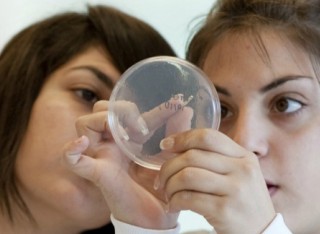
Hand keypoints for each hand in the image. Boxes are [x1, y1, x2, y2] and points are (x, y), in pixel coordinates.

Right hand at [62, 97, 192, 228]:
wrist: (157, 216)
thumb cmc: (160, 186)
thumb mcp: (169, 155)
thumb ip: (176, 132)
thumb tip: (186, 109)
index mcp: (128, 138)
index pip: (132, 112)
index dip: (151, 107)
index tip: (176, 104)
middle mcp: (112, 144)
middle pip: (99, 110)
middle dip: (119, 109)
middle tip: (142, 127)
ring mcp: (103, 157)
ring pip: (84, 124)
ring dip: (102, 120)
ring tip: (124, 134)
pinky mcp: (98, 174)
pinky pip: (75, 162)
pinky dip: (72, 151)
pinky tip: (81, 143)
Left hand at [156, 129, 275, 233]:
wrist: (263, 233)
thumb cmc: (244, 202)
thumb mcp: (239, 173)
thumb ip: (216, 158)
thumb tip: (177, 146)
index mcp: (243, 156)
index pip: (207, 137)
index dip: (182, 138)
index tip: (166, 144)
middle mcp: (242, 169)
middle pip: (192, 156)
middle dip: (168, 166)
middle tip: (162, 179)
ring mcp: (235, 190)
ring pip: (186, 175)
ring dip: (169, 185)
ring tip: (168, 193)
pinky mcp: (224, 210)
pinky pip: (187, 198)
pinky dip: (174, 201)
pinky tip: (173, 206)